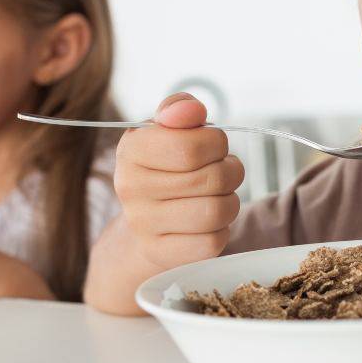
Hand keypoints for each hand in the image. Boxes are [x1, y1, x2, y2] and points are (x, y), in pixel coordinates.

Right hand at [112, 93, 243, 269]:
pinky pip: (213, 242)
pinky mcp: (162, 253)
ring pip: (216, 212)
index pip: (191, 147)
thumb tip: (192, 111)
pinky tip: (208, 221)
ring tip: (218, 194)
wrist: (144, 222)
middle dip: (230, 170)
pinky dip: (221, 229)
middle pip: (211, 179)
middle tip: (222, 170)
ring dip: (230, 201)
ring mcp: (144, 224)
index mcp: (131, 150)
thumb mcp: (167, 129)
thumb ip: (180, 109)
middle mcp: (130, 187)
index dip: (216, 143)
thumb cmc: (166, 165)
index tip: (213, 145)